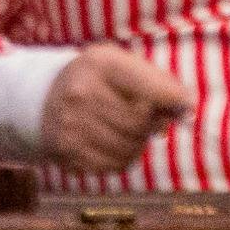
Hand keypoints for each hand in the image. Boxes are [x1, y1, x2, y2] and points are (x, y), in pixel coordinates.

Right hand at [37, 45, 193, 172]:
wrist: (42, 98)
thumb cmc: (97, 79)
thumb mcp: (123, 65)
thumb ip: (158, 82)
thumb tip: (187, 110)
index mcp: (101, 64)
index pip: (151, 87)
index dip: (174, 100)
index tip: (185, 106)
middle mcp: (81, 93)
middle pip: (140, 122)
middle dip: (153, 123)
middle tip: (150, 119)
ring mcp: (71, 125)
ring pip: (130, 148)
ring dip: (139, 143)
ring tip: (131, 131)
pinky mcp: (67, 153)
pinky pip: (115, 166)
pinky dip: (124, 158)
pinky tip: (115, 143)